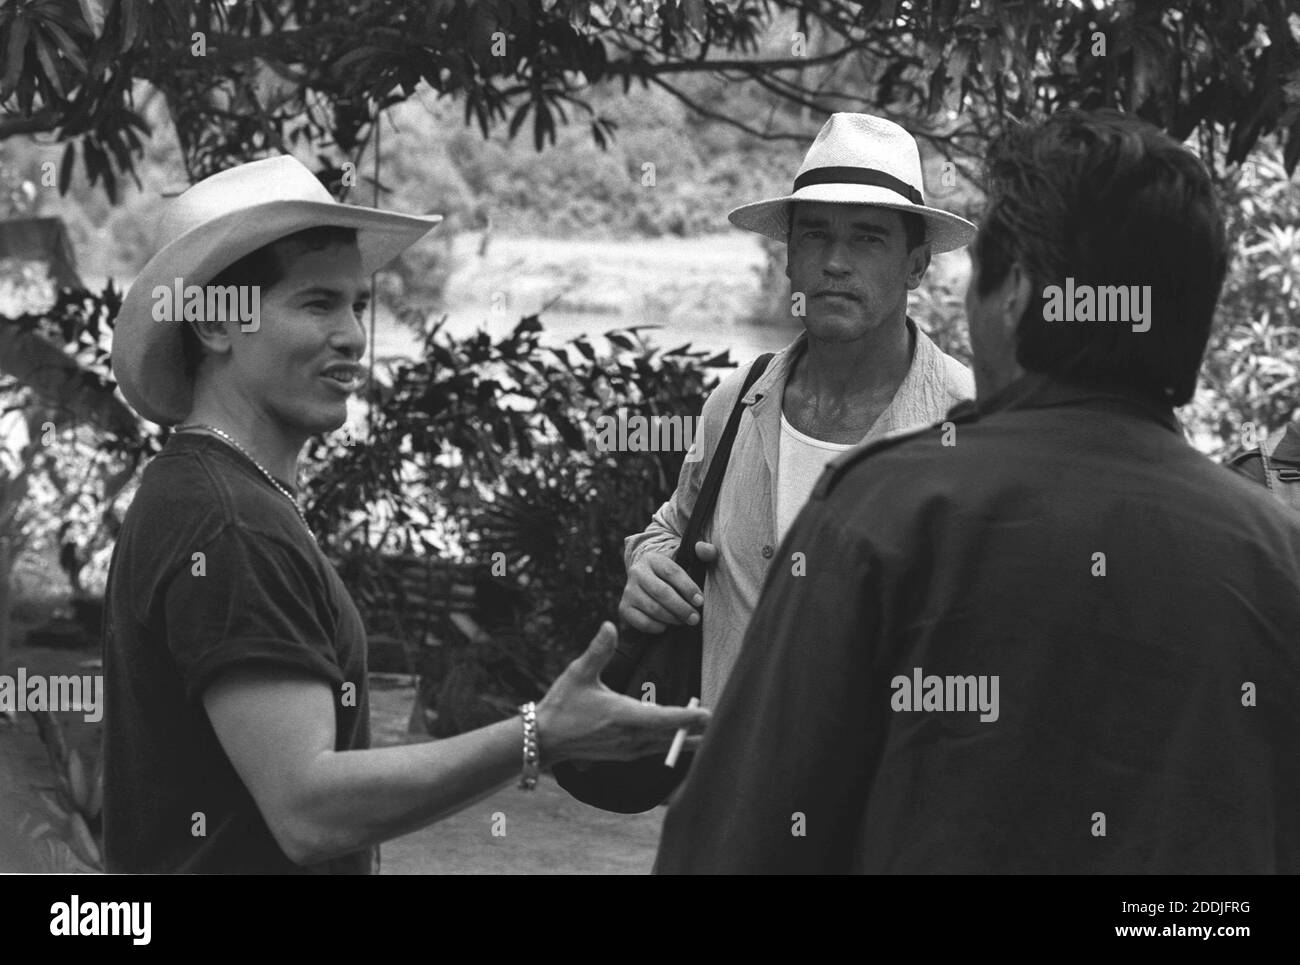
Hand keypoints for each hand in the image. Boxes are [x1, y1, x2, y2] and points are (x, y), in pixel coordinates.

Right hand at [536, 622, 710, 763]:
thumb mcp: (578, 673)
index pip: (662, 719)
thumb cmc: (562, 704)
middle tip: (720, 720)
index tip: (708, 714)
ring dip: (686, 739)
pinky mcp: (624, 755)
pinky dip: (671, 743)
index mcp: (622, 716)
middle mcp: (629, 737)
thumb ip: (598, 650)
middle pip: (671, 736)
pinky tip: (682, 737)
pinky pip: (655, 750)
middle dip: (695, 729)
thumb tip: (610, 624)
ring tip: (707, 730)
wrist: (544, 738)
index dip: (687, 717)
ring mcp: (627, 750)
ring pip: (665, 746)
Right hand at [618, 541, 717, 632]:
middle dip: (682, 608)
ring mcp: (628, 591)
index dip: (688, 588)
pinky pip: (643, 622)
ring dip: (672, 618)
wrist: (648, 580)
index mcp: (653, 559)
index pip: (672, 573)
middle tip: (695, 618)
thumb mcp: (688, 560)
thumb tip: (707, 549)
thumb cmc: (674, 574)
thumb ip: (705, 553)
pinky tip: (668, 625)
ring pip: (653, 608)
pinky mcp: (624, 608)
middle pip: (662, 592)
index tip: (700, 601)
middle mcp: (637, 572)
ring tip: (684, 621)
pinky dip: (658, 627)